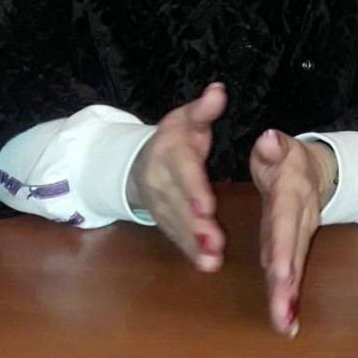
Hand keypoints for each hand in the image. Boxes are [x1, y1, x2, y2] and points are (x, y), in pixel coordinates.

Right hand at [127, 82, 227, 271]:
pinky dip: (190, 252)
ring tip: (212, 261)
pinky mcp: (163, 220)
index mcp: (170, 151)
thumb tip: (218, 92)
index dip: (193, 189)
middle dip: (196, 225)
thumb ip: (203, 110)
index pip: (183, 171)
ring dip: (194, 244)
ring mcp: (159, 203)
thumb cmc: (174, 137)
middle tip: (214, 243)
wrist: (139, 160)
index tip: (207, 206)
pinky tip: (206, 265)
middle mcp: (161, 180)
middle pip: (178, 204)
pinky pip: (175, 237)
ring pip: (176, 225)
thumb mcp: (186, 118)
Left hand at [249, 130, 337, 336]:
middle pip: (293, 253)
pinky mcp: (292, 248)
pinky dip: (287, 296)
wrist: (316, 170)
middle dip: (288, 285)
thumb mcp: (280, 147)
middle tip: (282, 315)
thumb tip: (268, 140)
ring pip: (294, 268)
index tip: (279, 273)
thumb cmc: (287, 159)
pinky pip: (290, 273)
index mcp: (291, 194)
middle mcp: (300, 219)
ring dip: (289, 296)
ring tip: (284, 325)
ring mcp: (299, 235)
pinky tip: (284, 320)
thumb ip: (273, 146)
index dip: (282, 247)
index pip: (285, 221)